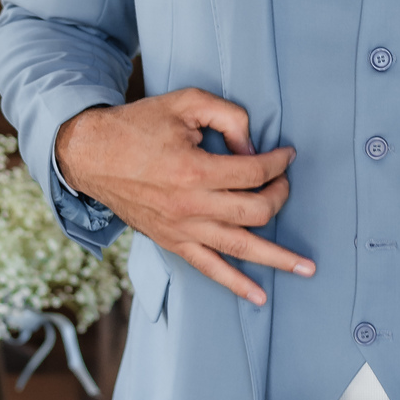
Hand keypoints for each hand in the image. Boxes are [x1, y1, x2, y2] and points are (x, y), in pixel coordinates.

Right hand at [55, 88, 314, 306]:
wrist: (92, 155)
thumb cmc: (139, 125)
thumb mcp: (186, 102)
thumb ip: (229, 117)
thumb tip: (253, 148)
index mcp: (194, 170)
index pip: (254, 173)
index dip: (278, 163)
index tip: (287, 154)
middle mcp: (191, 206)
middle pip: (256, 211)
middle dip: (279, 196)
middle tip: (283, 183)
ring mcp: (182, 229)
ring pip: (241, 248)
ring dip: (278, 258)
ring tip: (307, 268)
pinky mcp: (172, 242)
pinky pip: (210, 269)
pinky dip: (236, 284)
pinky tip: (259, 296)